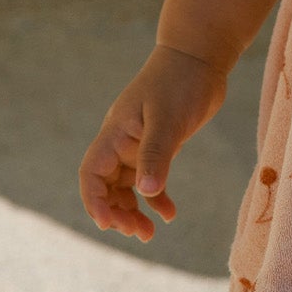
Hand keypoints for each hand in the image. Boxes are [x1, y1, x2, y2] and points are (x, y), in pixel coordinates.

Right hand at [78, 45, 227, 241]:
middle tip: (137, 233)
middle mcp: (122, 142)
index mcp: (116, 133)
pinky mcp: (161, 145)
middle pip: (107, 186)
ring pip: (127, 186)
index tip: (107, 224)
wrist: (200, 57)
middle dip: (117, 212)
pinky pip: (151, 178)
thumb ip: (157, 154)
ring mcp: (140, 144)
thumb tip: (146, 192)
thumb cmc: (180, 81)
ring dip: (133, 210)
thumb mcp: (168, 120)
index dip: (94, 201)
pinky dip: (157, 197)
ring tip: (147, 234)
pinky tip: (168, 214)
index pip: (91, 173)